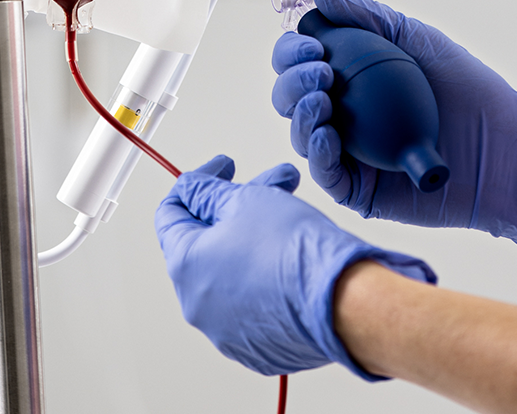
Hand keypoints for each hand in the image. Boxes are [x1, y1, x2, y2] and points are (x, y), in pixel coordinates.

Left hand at [155, 155, 434, 378]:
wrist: (346, 302)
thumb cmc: (296, 253)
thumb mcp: (246, 199)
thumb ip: (209, 192)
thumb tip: (193, 190)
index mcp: (186, 267)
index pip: (170, 215)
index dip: (196, 182)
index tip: (222, 168)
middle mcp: (198, 305)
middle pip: (207, 241)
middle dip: (238, 204)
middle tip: (266, 183)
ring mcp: (227, 331)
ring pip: (232, 268)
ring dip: (254, 233)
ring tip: (292, 206)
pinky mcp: (258, 347)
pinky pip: (253, 300)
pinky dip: (265, 272)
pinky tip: (293, 248)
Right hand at [271, 0, 516, 279]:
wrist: (508, 148)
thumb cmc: (469, 92)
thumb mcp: (416, 40)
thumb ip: (365, 15)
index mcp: (349, 81)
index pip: (299, 64)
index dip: (291, 52)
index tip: (312, 44)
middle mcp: (341, 116)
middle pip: (289, 98)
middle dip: (291, 81)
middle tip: (321, 72)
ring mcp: (347, 155)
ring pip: (299, 136)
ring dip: (300, 114)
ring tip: (323, 101)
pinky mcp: (357, 191)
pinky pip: (324, 174)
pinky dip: (317, 153)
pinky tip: (327, 136)